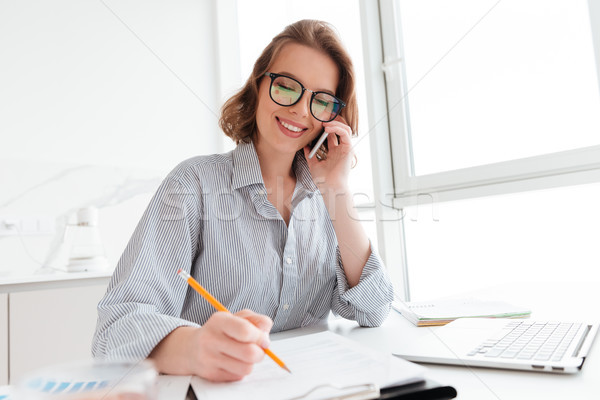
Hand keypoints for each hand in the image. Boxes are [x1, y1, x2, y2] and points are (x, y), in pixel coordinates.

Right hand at [149, 309, 272, 381]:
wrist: (192, 348)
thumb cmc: (220, 331)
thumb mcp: (237, 317)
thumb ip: (256, 320)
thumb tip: (266, 336)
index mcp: (219, 321)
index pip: (245, 331)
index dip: (260, 337)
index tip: (263, 339)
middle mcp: (211, 339)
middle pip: (249, 353)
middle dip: (260, 352)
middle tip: (258, 349)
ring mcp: (209, 359)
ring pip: (246, 368)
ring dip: (251, 363)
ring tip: (245, 356)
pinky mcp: (211, 374)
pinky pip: (238, 376)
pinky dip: (241, 370)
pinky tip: (234, 361)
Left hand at [304, 115, 353, 192]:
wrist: (329, 187)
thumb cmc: (323, 180)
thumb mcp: (313, 164)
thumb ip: (309, 155)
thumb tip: (305, 145)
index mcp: (333, 152)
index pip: (331, 135)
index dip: (325, 127)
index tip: (315, 123)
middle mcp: (340, 149)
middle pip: (339, 129)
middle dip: (332, 122)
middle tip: (321, 118)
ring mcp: (345, 149)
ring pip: (345, 129)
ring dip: (335, 123)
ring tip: (324, 122)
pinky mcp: (348, 148)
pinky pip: (346, 133)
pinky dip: (337, 128)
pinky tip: (327, 128)